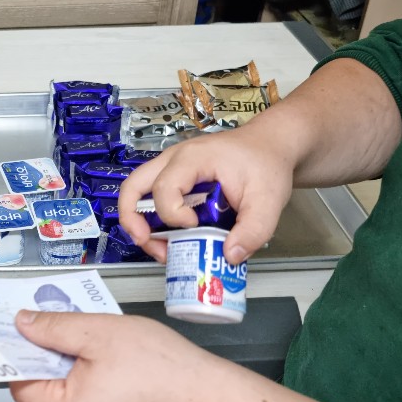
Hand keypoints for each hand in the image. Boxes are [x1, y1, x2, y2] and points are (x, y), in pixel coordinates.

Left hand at [8, 311, 220, 401]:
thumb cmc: (165, 371)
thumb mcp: (101, 333)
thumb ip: (54, 328)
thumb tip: (21, 325)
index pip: (21, 384)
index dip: (27, 353)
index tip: (37, 331)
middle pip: (40, 401)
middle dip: (51, 368)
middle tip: (77, 341)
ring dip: (72, 385)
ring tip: (102, 360)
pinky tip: (117, 382)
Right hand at [117, 125, 296, 264]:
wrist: (269, 144)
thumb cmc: (265, 162)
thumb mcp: (268, 199)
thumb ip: (254, 229)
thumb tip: (229, 256)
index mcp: (193, 159)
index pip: (165, 188)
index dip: (172, 215)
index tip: (193, 227)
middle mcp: (173, 160)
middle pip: (132, 186)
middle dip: (133, 220)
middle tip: (146, 243)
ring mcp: (171, 168)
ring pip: (136, 193)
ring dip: (141, 224)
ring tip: (159, 248)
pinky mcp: (175, 179)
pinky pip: (152, 199)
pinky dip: (154, 221)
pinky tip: (171, 239)